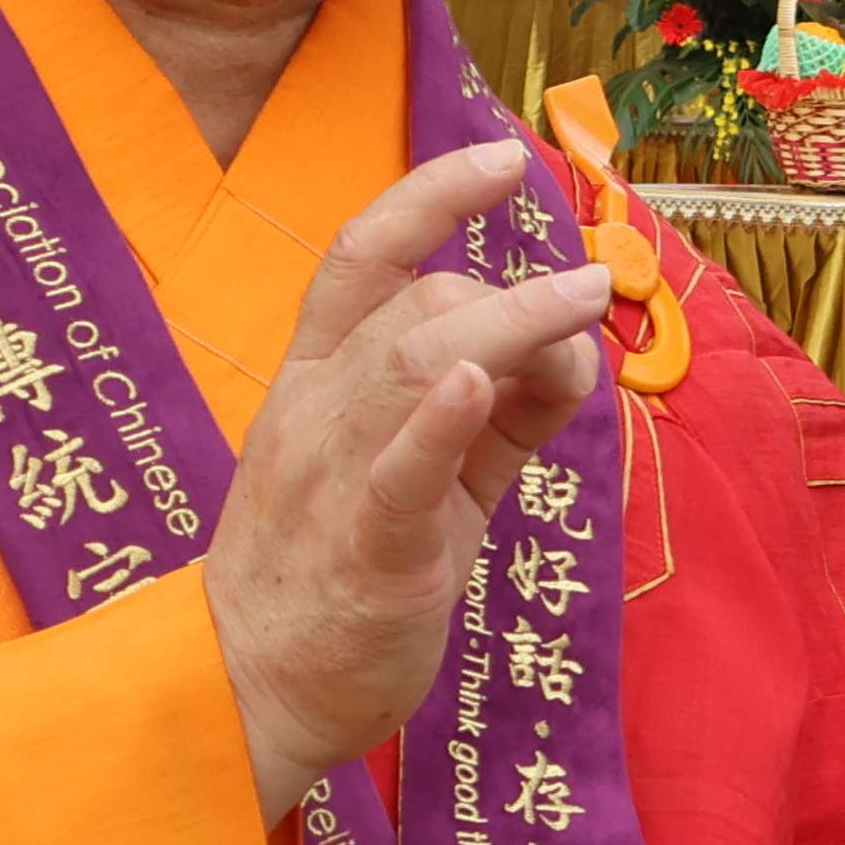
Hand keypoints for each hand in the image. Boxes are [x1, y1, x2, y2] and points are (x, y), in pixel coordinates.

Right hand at [208, 144, 619, 817]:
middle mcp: (317, 412)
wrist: (252, 686)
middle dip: (511, 294)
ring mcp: (334, 478)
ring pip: (411, 366)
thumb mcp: (424, 470)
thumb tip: (571, 354)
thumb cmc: (343, 566)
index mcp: (318, 381)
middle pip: (412, 307)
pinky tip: (480, 384)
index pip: (363, 258)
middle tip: (591, 292)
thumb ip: (496, 410)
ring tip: (583, 298)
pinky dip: (437, 423)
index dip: (431, 196)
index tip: (503, 157)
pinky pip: (396, 474)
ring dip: (507, 322)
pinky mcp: (365, 551)